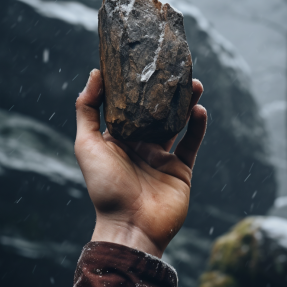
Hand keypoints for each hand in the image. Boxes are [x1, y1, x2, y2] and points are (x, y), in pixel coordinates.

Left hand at [75, 69, 206, 257]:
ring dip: (185, 103)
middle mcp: (140, 144)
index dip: (135, 84)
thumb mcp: (86, 144)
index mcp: (118, 138)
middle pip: (155, 111)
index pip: (128, 104)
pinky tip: (199, 110)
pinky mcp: (180, 169)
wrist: (131, 226)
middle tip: (175, 69)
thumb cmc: (104, 187)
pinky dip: (198, 127)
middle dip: (166, 91)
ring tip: (194, 82)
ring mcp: (161, 156)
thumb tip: (95, 73)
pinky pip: (192, 144)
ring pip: (177, 123)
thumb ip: (87, 109)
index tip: (143, 60)